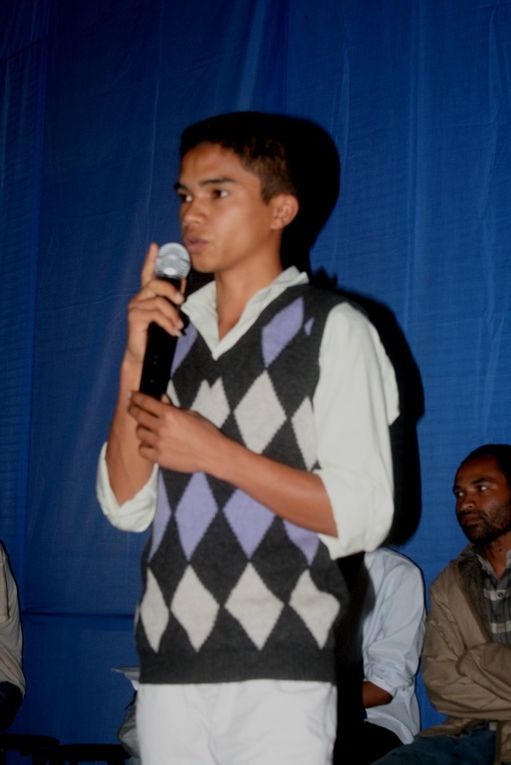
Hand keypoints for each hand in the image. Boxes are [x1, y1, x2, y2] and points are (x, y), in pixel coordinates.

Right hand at [125, 243, 185, 364]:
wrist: (144, 355)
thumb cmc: (155, 333)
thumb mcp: (167, 313)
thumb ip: (172, 298)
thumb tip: (183, 281)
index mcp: (146, 295)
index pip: (147, 273)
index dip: (150, 259)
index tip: (155, 246)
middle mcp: (138, 298)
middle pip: (155, 284)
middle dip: (171, 290)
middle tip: (181, 300)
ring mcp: (134, 307)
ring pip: (159, 302)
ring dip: (172, 315)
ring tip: (178, 326)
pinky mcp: (134, 318)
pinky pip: (156, 314)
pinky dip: (168, 323)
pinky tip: (172, 331)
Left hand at [128, 392, 223, 473]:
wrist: (213, 454)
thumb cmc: (206, 432)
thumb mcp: (191, 414)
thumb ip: (172, 407)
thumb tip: (160, 399)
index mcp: (170, 414)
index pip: (146, 402)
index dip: (136, 397)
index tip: (132, 395)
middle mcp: (161, 428)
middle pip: (139, 416)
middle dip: (133, 409)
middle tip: (131, 408)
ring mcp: (159, 444)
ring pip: (139, 433)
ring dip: (141, 429)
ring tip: (145, 428)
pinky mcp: (159, 458)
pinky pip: (142, 450)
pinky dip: (144, 446)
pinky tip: (149, 444)